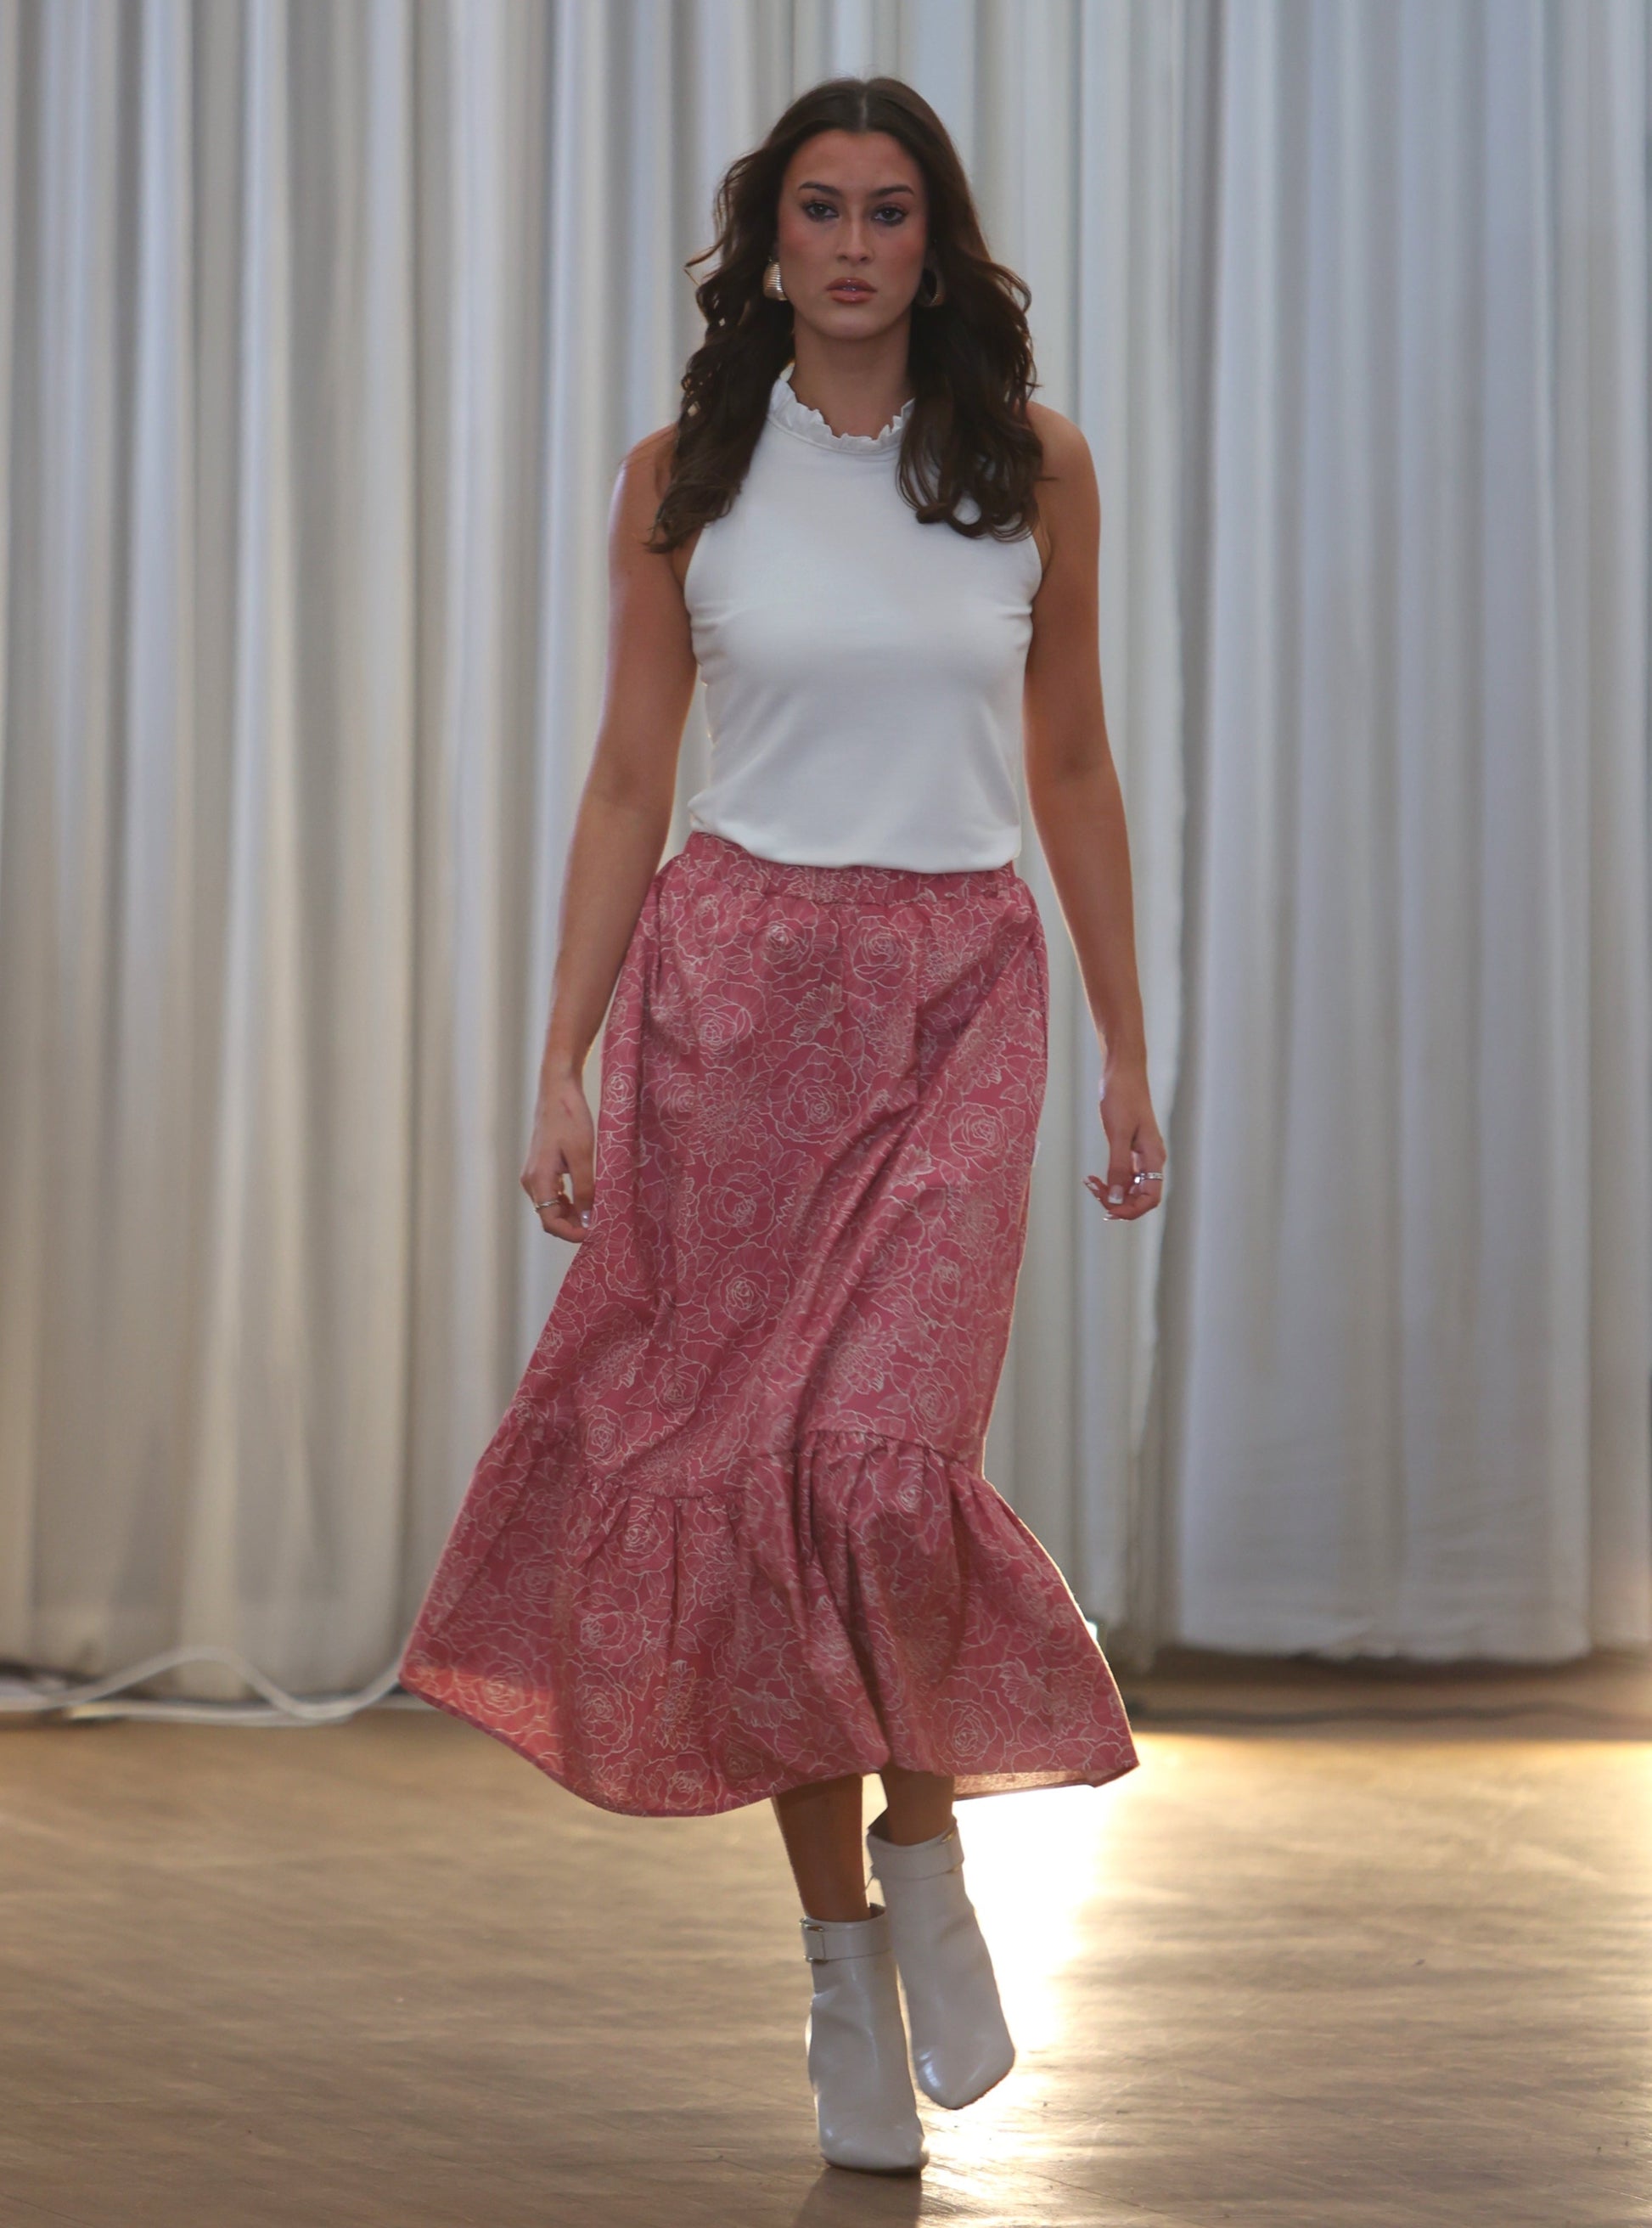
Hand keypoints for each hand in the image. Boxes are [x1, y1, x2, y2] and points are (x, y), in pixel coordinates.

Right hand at [521, 1070, 595, 1242]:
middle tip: (601, 1225)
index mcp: (538, 1180)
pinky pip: (553, 1194)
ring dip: (572, 1215)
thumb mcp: (583, 1156)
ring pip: (551, 1207)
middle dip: (574, 1225)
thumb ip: (585, 1190)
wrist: (558, 1090)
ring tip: (597, 1213)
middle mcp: (531, 1181)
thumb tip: (589, 1219)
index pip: (550, 1222)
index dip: (571, 1233)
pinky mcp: (542, 1167)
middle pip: (549, 1217)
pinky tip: (587, 1198)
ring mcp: (534, 1174)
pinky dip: (569, 1202)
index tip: (594, 1234)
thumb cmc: (570, 1119)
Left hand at [1083, 1060, 1165, 1221]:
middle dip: (1118, 1202)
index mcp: (1154, 1157)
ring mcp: (1142, 1155)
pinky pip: (1124, 1175)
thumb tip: (1115, 1199)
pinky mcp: (1131, 1148)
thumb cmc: (1123, 1097)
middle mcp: (1151, 1160)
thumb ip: (1118, 1167)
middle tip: (1093, 1191)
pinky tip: (1094, 1178)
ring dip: (1112, 1192)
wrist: (1122, 1072)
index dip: (1132, 1210)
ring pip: (1131, 1188)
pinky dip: (1110, 1181)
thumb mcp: (1118, 1134)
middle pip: (1140, 1197)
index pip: (1150, 1198)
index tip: (1108, 1208)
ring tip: (1091, 1184)